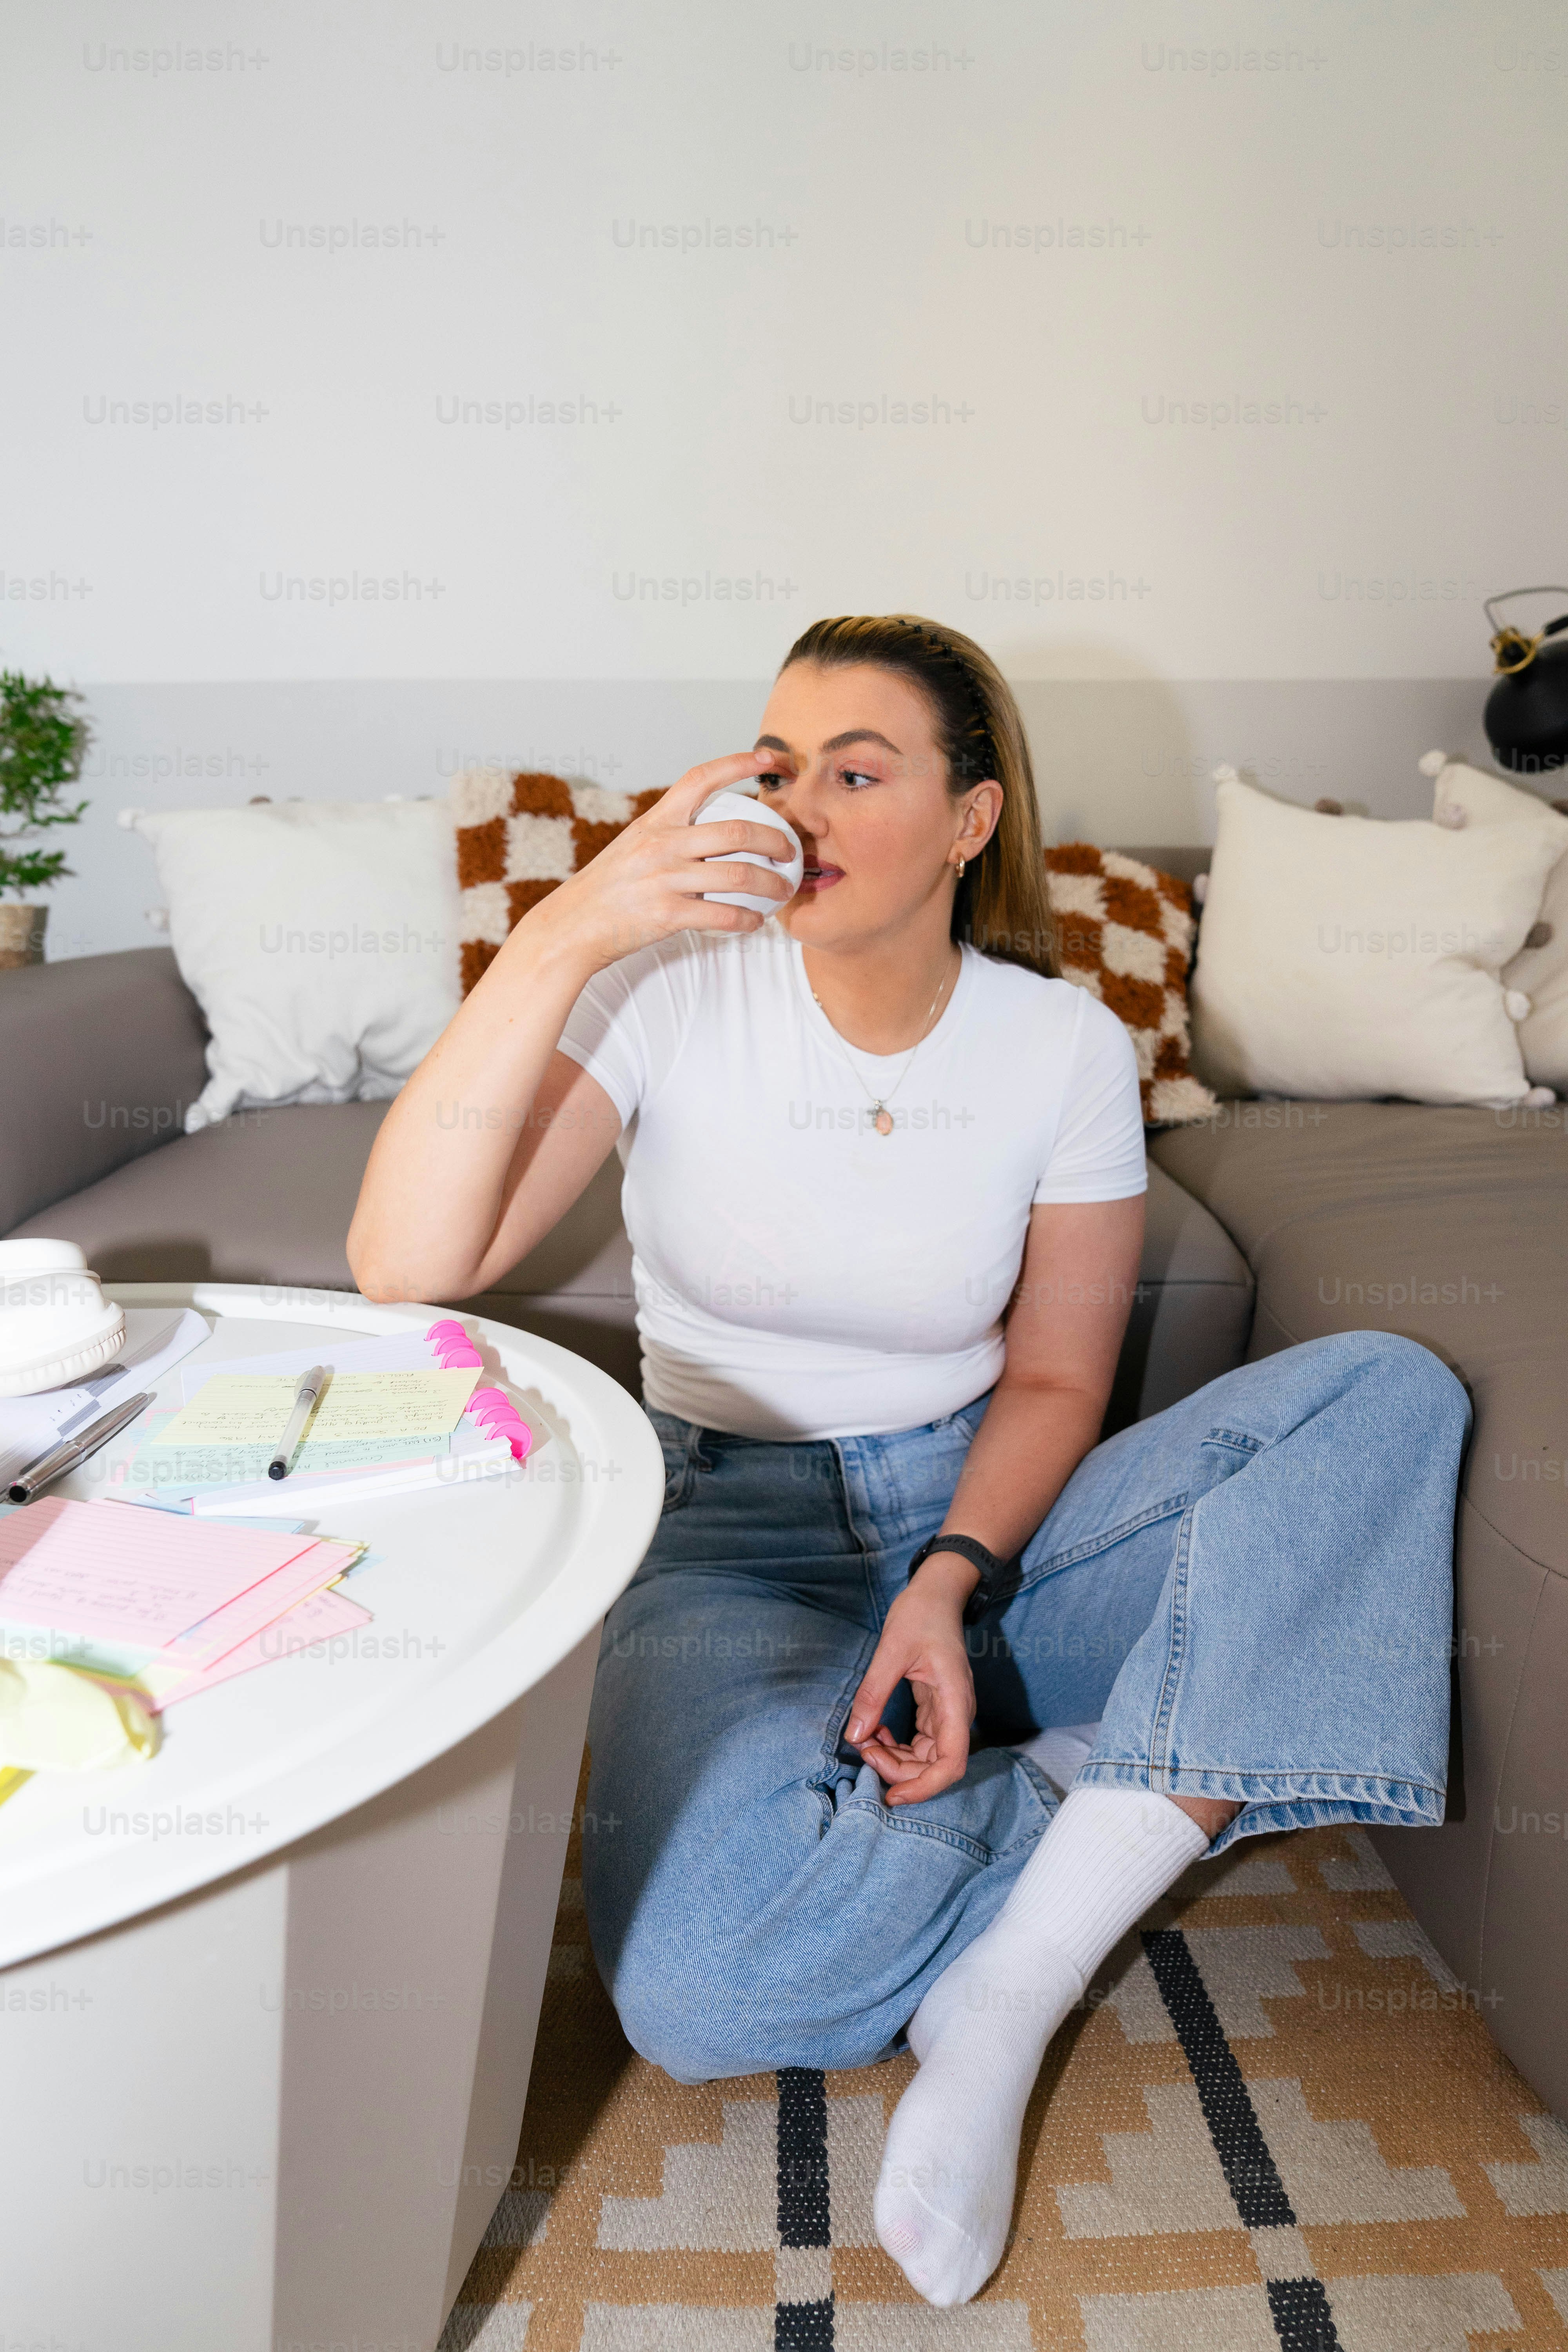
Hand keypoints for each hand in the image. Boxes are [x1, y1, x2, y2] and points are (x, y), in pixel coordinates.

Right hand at [524, 752, 798, 973]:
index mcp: (655, 820)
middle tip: (791, 851)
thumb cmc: (609, 887)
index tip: (772, 760)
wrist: (572, 925)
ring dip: (772, 884)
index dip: (740, 763)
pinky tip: (757, 922)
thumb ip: (672, 833)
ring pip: (738, 874)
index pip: (702, 778)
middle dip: (775, 839)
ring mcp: (664, 879)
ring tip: (784, 890)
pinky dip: (748, 919)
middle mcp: (661, 843)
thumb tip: (718, 830)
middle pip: (736, 831)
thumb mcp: (635, 845)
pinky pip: (723, 915)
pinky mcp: (667, 914)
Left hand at [845, 1556, 977, 1805]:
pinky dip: (896, 1745)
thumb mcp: (891, 1650)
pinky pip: (919, 1742)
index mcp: (955, 1701)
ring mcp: (947, 1712)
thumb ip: (873, 1693)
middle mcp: (956, 1712)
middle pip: (936, 1766)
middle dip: (900, 1770)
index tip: (892, 1795)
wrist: (937, 1593)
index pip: (951, 1762)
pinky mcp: (936, 1709)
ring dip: (896, 1759)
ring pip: (926, 1757)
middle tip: (864, 1752)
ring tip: (865, 1740)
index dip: (924, 1787)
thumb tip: (854, 1736)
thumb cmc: (921, 1614)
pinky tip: (874, 1730)